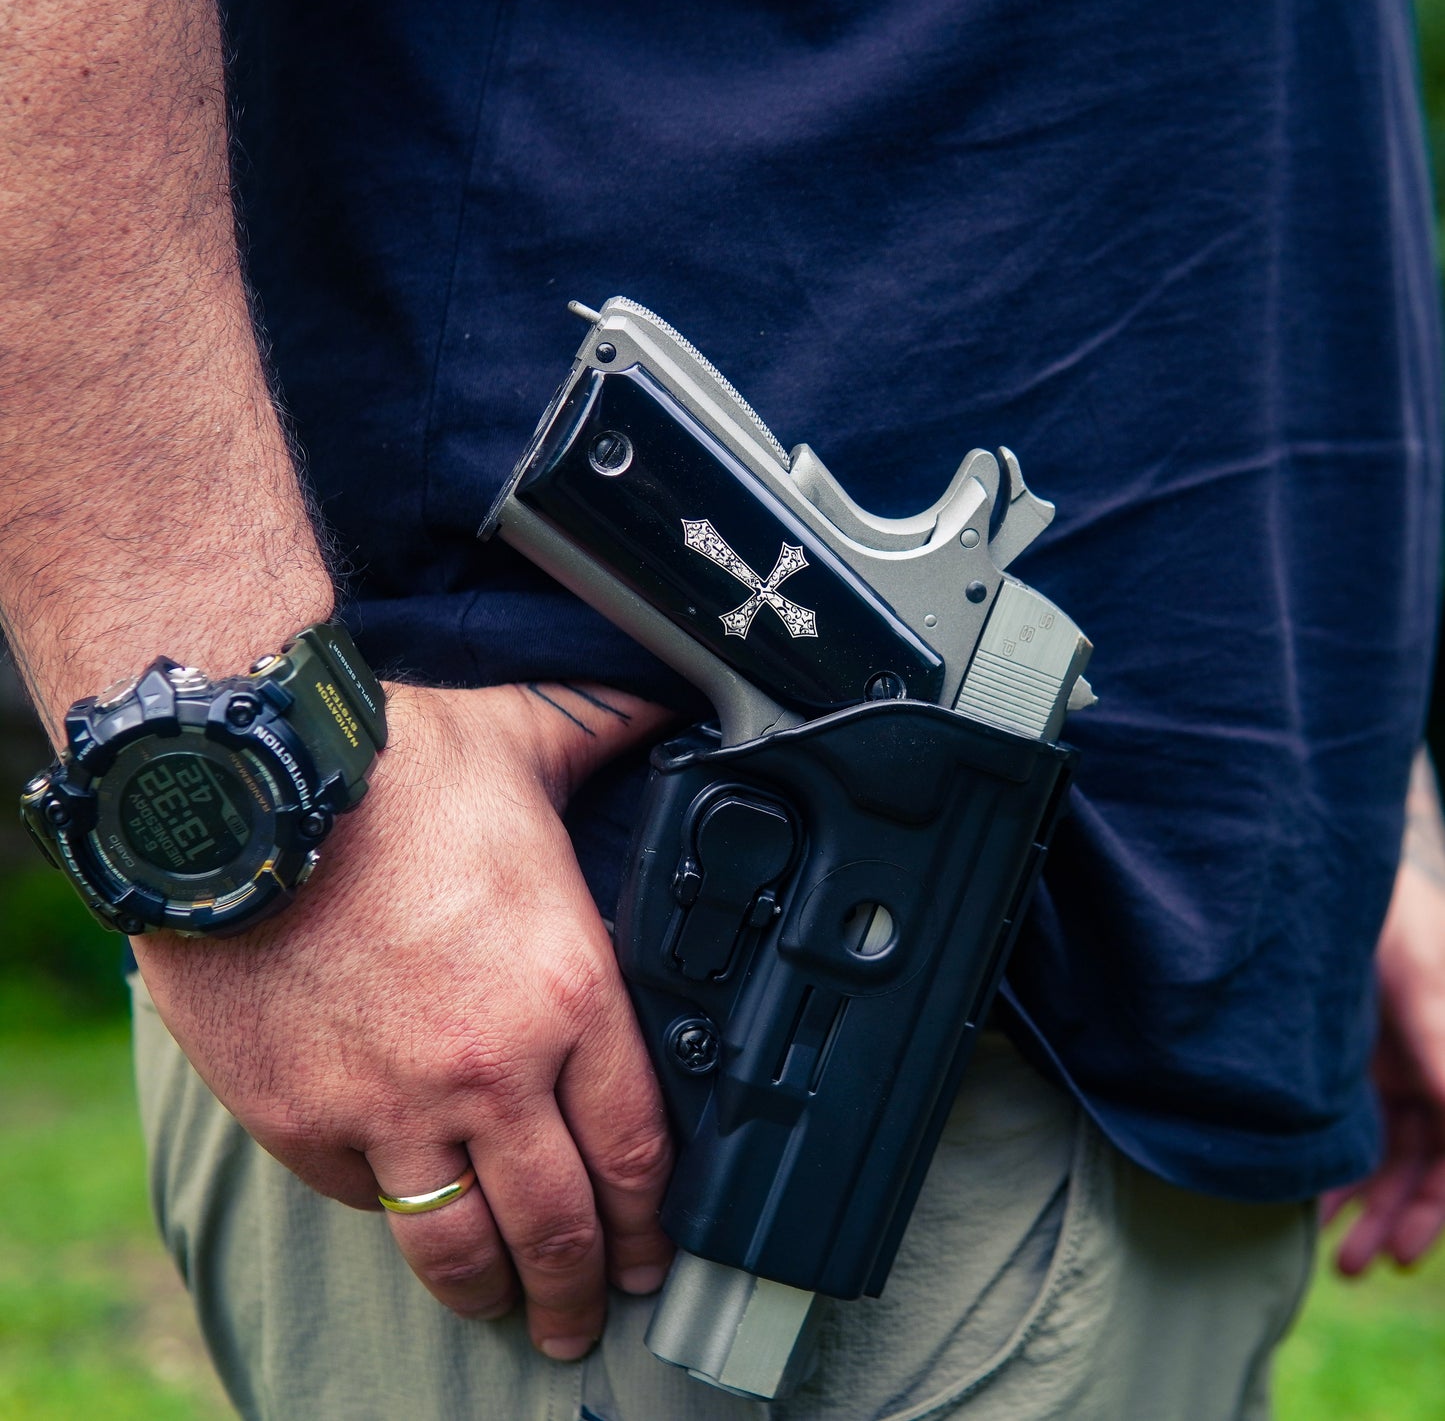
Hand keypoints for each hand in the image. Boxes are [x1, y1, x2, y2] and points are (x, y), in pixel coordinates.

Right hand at [132, 681, 676, 1359]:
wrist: (246, 790)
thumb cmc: (393, 767)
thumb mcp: (529, 738)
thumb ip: (613, 730)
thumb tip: (675, 694)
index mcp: (568, 989)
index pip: (636, 1146)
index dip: (652, 1220)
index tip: (652, 1254)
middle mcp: (491, 1068)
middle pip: (556, 1222)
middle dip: (578, 1288)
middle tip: (582, 1320)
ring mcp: (390, 1104)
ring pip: (456, 1242)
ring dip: (487, 1288)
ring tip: (502, 1308)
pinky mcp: (301, 1117)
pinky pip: (362, 1198)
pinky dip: (390, 1211)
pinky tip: (406, 1209)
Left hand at [1323, 753, 1444, 1274]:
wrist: (1316, 869)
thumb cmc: (1384, 913)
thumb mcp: (1414, 974)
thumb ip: (1436, 1037)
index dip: (1436, 1206)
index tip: (1404, 1250)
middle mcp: (1422, 1068)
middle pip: (1420, 1163)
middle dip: (1396, 1219)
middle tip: (1357, 1267)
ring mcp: (1379, 1064)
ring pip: (1381, 1153)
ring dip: (1362, 1204)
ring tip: (1331, 1256)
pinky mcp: (1334, 1057)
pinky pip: (1341, 1125)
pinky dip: (1331, 1165)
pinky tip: (1310, 1203)